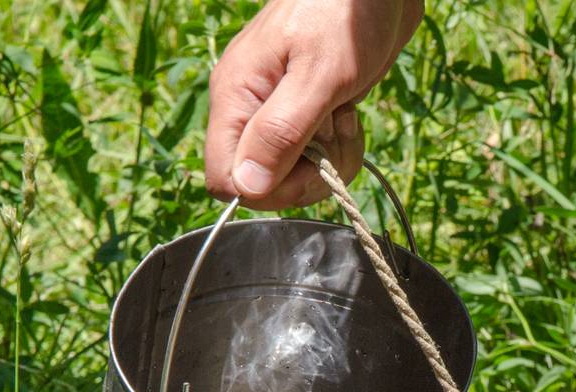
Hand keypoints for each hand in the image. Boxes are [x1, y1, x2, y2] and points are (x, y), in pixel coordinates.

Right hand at [205, 0, 421, 209]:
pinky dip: (339, 148)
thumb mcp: (319, 76)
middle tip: (336, 138)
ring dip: (331, 161)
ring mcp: (278, 114)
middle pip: (264, 184)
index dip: (266, 190)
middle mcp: (250, 110)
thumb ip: (280, 132)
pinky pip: (316, 159)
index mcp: (236, 97)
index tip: (308, 169)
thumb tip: (247, 187)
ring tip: (346, 119)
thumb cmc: (346, 15)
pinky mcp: (306, 114)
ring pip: (294, 176)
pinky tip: (350, 116)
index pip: (226, 178)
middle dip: (307, 178)